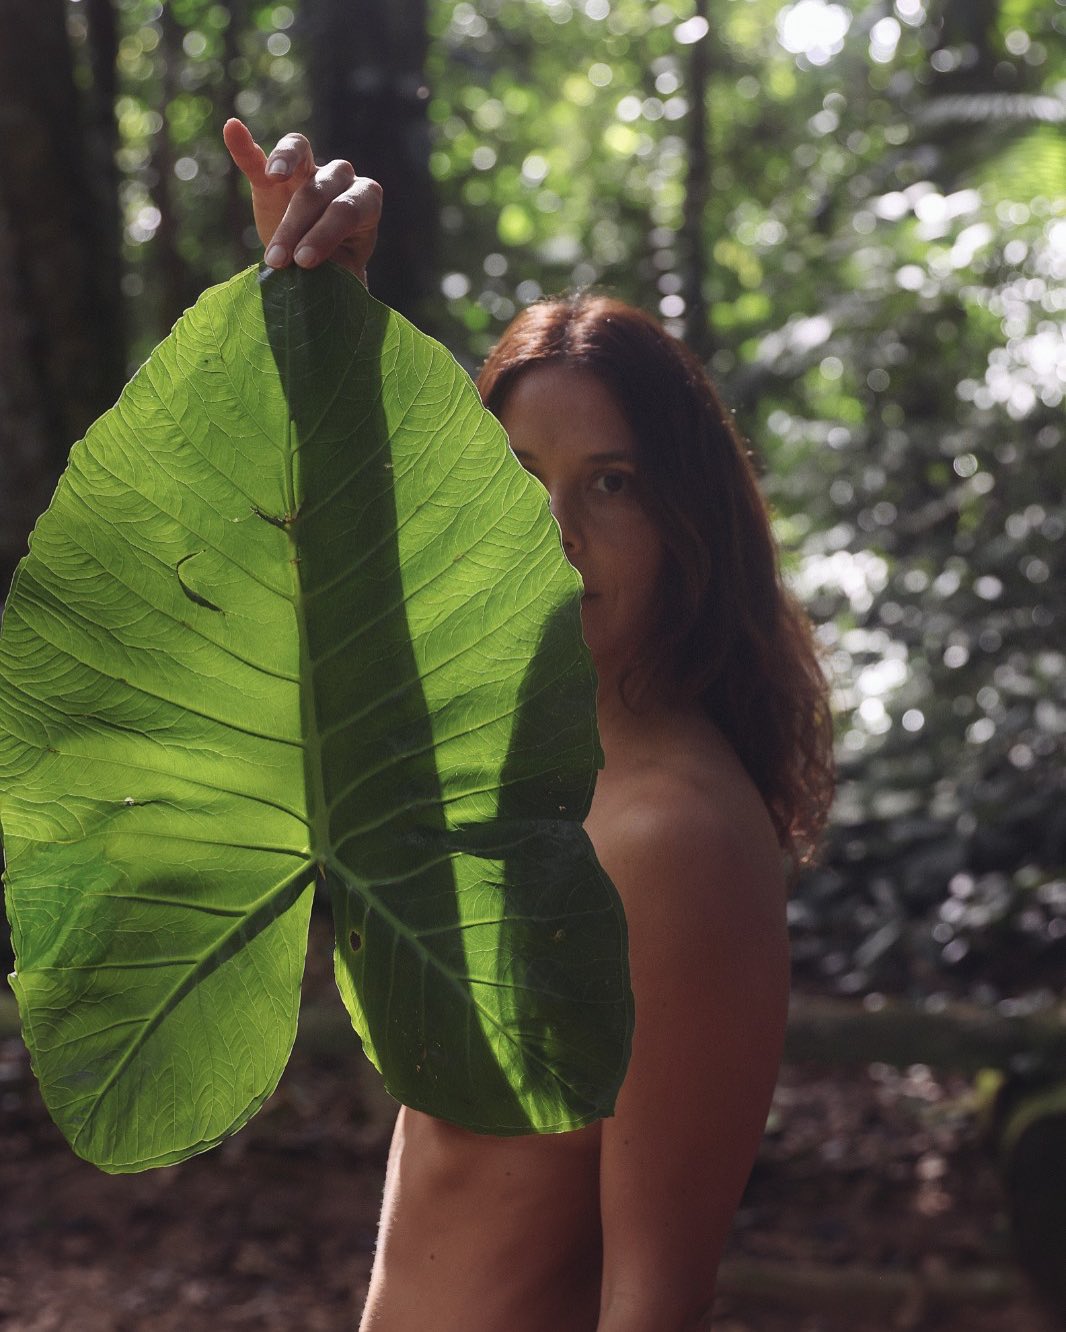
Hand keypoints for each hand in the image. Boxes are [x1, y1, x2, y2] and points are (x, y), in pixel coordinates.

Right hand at [222, 118, 381, 284]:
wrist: (318, 273)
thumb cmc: (337, 276)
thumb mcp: (344, 278)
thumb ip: (338, 271)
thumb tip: (322, 281)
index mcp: (365, 203)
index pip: (348, 210)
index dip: (326, 234)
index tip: (305, 263)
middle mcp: (341, 179)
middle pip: (319, 191)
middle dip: (298, 227)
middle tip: (281, 261)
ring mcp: (308, 171)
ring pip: (300, 153)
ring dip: (284, 164)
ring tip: (271, 177)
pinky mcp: (273, 178)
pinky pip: (259, 157)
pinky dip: (246, 145)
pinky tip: (233, 129)